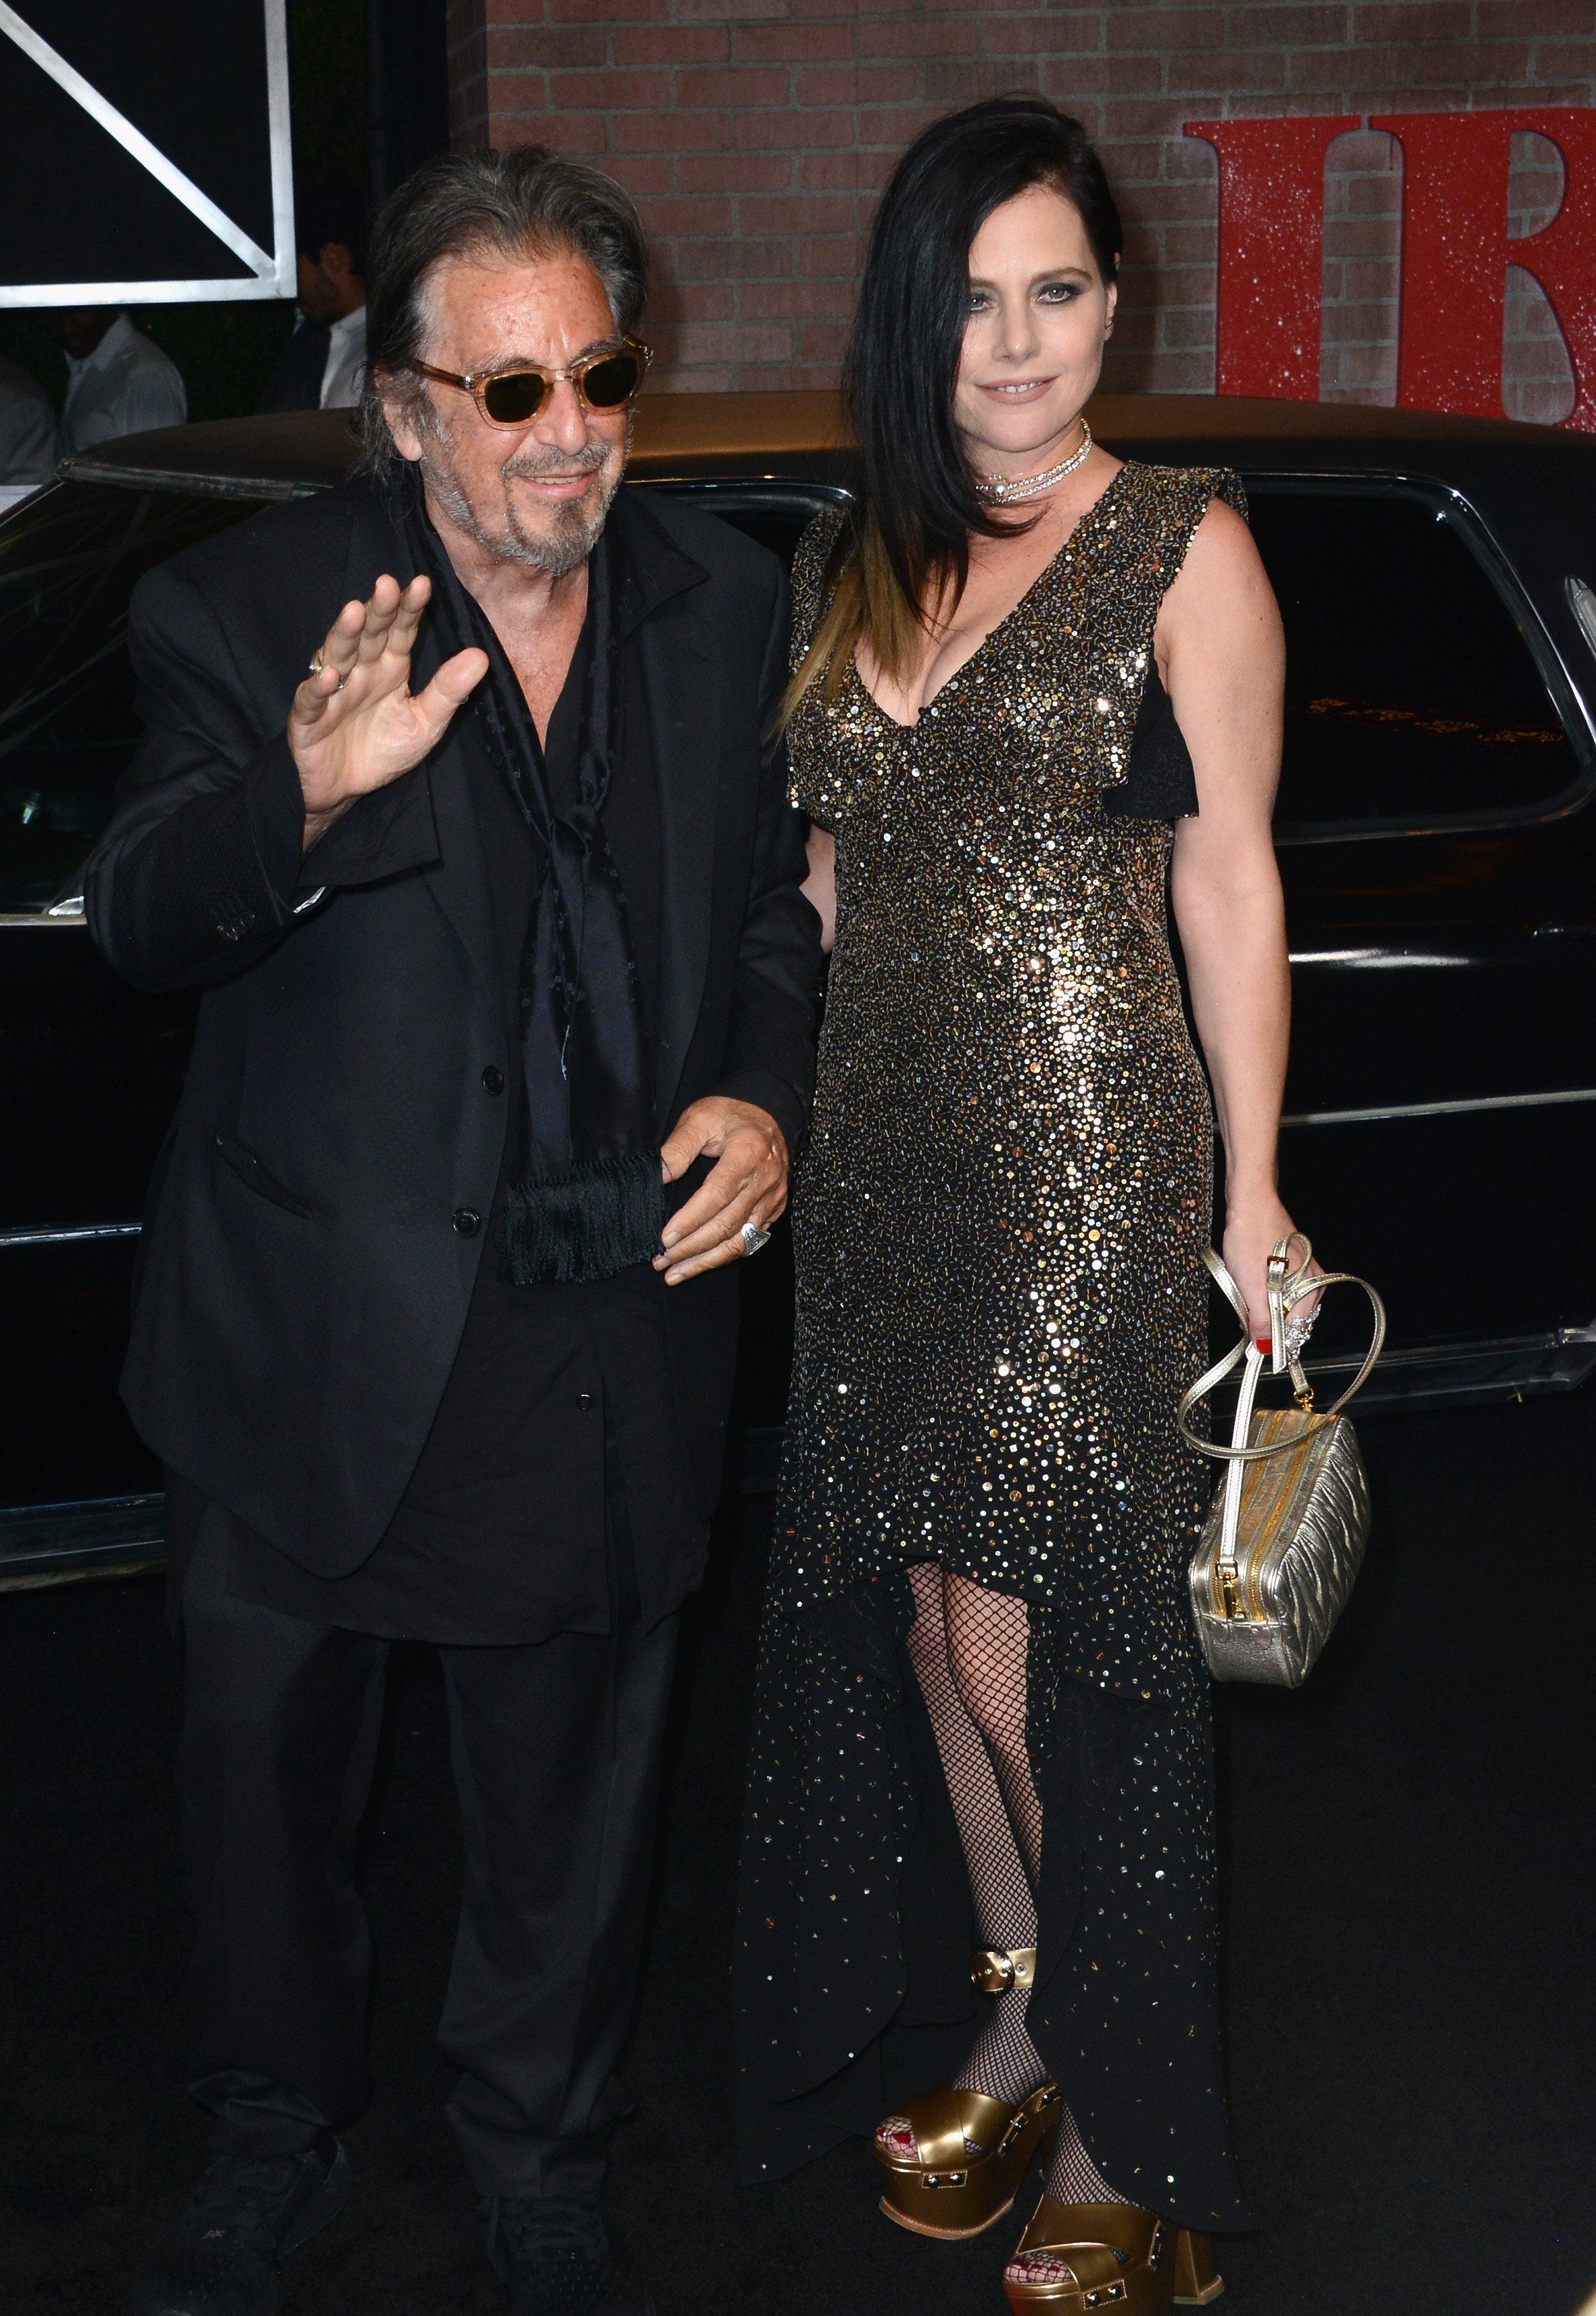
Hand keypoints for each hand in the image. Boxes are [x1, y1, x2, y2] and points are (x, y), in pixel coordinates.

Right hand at [290, 574, 488, 849]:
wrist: (344, 790)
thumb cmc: (382, 750)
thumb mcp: (425, 724)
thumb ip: (448, 691)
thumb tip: (481, 656)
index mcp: (390, 668)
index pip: (401, 632)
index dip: (409, 609)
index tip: (422, 585)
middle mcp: (360, 672)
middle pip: (368, 635)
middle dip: (377, 610)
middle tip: (387, 584)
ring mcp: (332, 692)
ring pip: (337, 656)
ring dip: (344, 635)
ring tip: (354, 612)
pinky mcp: (308, 718)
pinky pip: (312, 700)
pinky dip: (319, 688)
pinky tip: (331, 677)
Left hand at [653, 1098, 788, 1284]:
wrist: (769, 1114)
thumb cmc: (730, 1114)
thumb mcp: (700, 1117)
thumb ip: (677, 1147)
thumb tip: (655, 1177)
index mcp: (747, 1153)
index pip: (716, 1196)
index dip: (690, 1220)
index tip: (664, 1237)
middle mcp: (765, 1180)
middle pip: (727, 1225)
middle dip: (691, 1248)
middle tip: (661, 1261)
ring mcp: (773, 1198)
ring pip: (740, 1241)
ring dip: (706, 1261)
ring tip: (675, 1273)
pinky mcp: (774, 1209)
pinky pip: (751, 1241)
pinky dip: (725, 1256)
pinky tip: (702, 1264)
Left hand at [1221, 1195, 1322, 1351]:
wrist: (1251, 1202)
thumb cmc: (1252, 1239)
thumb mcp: (1251, 1286)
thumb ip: (1260, 1320)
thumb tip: (1265, 1348)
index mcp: (1308, 1292)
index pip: (1296, 1333)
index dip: (1274, 1343)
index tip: (1254, 1346)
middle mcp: (1314, 1283)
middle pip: (1291, 1320)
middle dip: (1267, 1323)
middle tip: (1244, 1314)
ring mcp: (1306, 1272)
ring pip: (1285, 1305)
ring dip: (1263, 1307)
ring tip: (1245, 1292)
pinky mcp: (1295, 1263)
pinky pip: (1282, 1289)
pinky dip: (1265, 1293)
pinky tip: (1250, 1283)